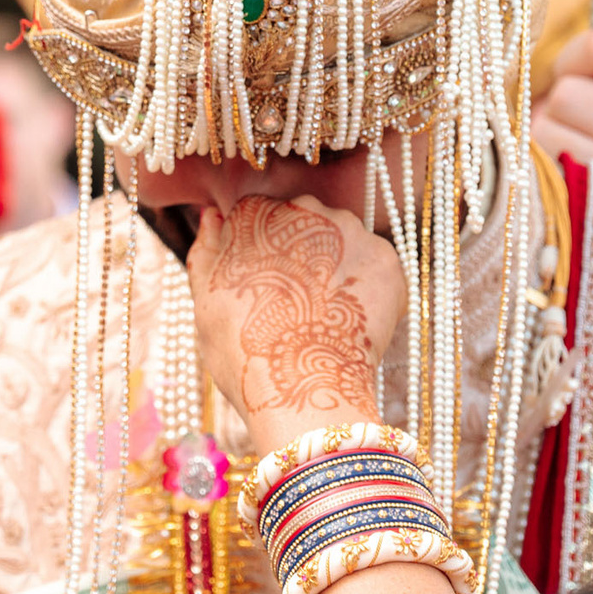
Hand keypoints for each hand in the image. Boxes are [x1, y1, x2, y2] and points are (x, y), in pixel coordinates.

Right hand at [187, 196, 403, 450]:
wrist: (304, 386)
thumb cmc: (244, 349)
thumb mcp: (206, 300)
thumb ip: (206, 250)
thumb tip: (212, 215)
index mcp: (256, 212)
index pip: (258, 215)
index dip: (260, 252)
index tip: (262, 284)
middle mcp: (305, 207)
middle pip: (303, 222)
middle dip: (300, 255)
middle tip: (294, 304)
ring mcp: (351, 231)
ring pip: (342, 243)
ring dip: (336, 269)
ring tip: (322, 316)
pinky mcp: (386, 259)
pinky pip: (373, 268)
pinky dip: (365, 291)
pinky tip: (348, 322)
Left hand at [532, 27, 592, 168]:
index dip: (577, 57)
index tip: (587, 78)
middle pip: (568, 90)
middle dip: (563, 102)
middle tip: (585, 123)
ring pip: (549, 123)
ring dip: (552, 133)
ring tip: (580, 151)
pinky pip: (542, 158)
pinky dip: (545, 162)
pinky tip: (572, 176)